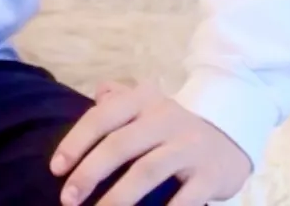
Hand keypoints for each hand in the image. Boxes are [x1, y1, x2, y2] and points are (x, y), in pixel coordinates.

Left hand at [50, 80, 251, 205]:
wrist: (232, 134)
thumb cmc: (173, 127)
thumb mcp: (148, 104)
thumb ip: (118, 99)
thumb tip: (97, 93)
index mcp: (144, 100)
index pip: (102, 117)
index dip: (75, 143)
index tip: (56, 169)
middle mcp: (167, 118)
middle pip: (120, 144)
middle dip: (89, 174)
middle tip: (67, 200)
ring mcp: (190, 146)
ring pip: (147, 171)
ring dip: (118, 198)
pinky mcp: (210, 175)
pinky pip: (184, 199)